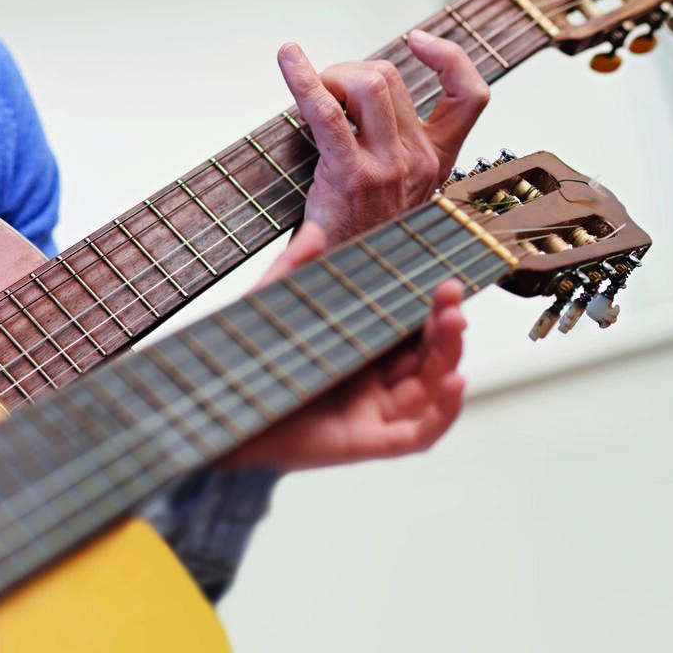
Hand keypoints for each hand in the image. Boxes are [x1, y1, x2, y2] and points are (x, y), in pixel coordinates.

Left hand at [221, 222, 465, 471]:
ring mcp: (373, 413)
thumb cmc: (247, 362)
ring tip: (455, 321)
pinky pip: (419, 433)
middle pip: (427, 356)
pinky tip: (455, 380)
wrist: (217, 409)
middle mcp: (372, 382)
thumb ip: (292, 269)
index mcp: (358, 350)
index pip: (408, 328)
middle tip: (451, 291)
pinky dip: (445, 411)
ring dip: (450, 355)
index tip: (444, 278)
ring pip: (430, 388)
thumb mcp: (271, 308)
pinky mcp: (367, 441)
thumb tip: (312, 230)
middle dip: (446, 324)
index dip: (431, 307)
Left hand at [278, 31, 488, 245]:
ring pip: (365, 83)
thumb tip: (369, 92)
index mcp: (437, 161)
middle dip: (349, 70)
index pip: (471, 97)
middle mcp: (418, 161)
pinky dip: (302, 78)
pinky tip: (288, 57)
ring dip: (329, 77)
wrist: (351, 287)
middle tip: (324, 95)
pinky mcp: (350, 175)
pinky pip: (326, 111)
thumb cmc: (363, 236)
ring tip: (312, 103)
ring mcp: (387, 168)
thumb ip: (396, 146)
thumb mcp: (400, 192)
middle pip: (389, 77)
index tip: (420, 41)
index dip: (451, 58)